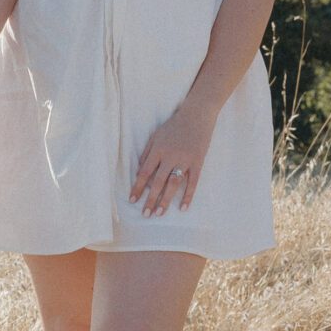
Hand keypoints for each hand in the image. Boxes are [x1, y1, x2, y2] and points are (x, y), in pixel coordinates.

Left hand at [130, 99, 215, 217]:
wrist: (197, 115)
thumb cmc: (174, 125)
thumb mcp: (156, 135)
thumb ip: (147, 152)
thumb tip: (139, 170)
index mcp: (158, 149)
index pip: (144, 172)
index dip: (138, 187)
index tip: (133, 200)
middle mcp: (170, 156)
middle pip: (158, 181)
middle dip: (150, 199)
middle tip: (145, 215)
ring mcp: (185, 159)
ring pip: (173, 183)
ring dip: (166, 199)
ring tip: (160, 213)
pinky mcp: (198, 161)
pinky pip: (193, 182)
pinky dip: (188, 195)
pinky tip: (183, 207)